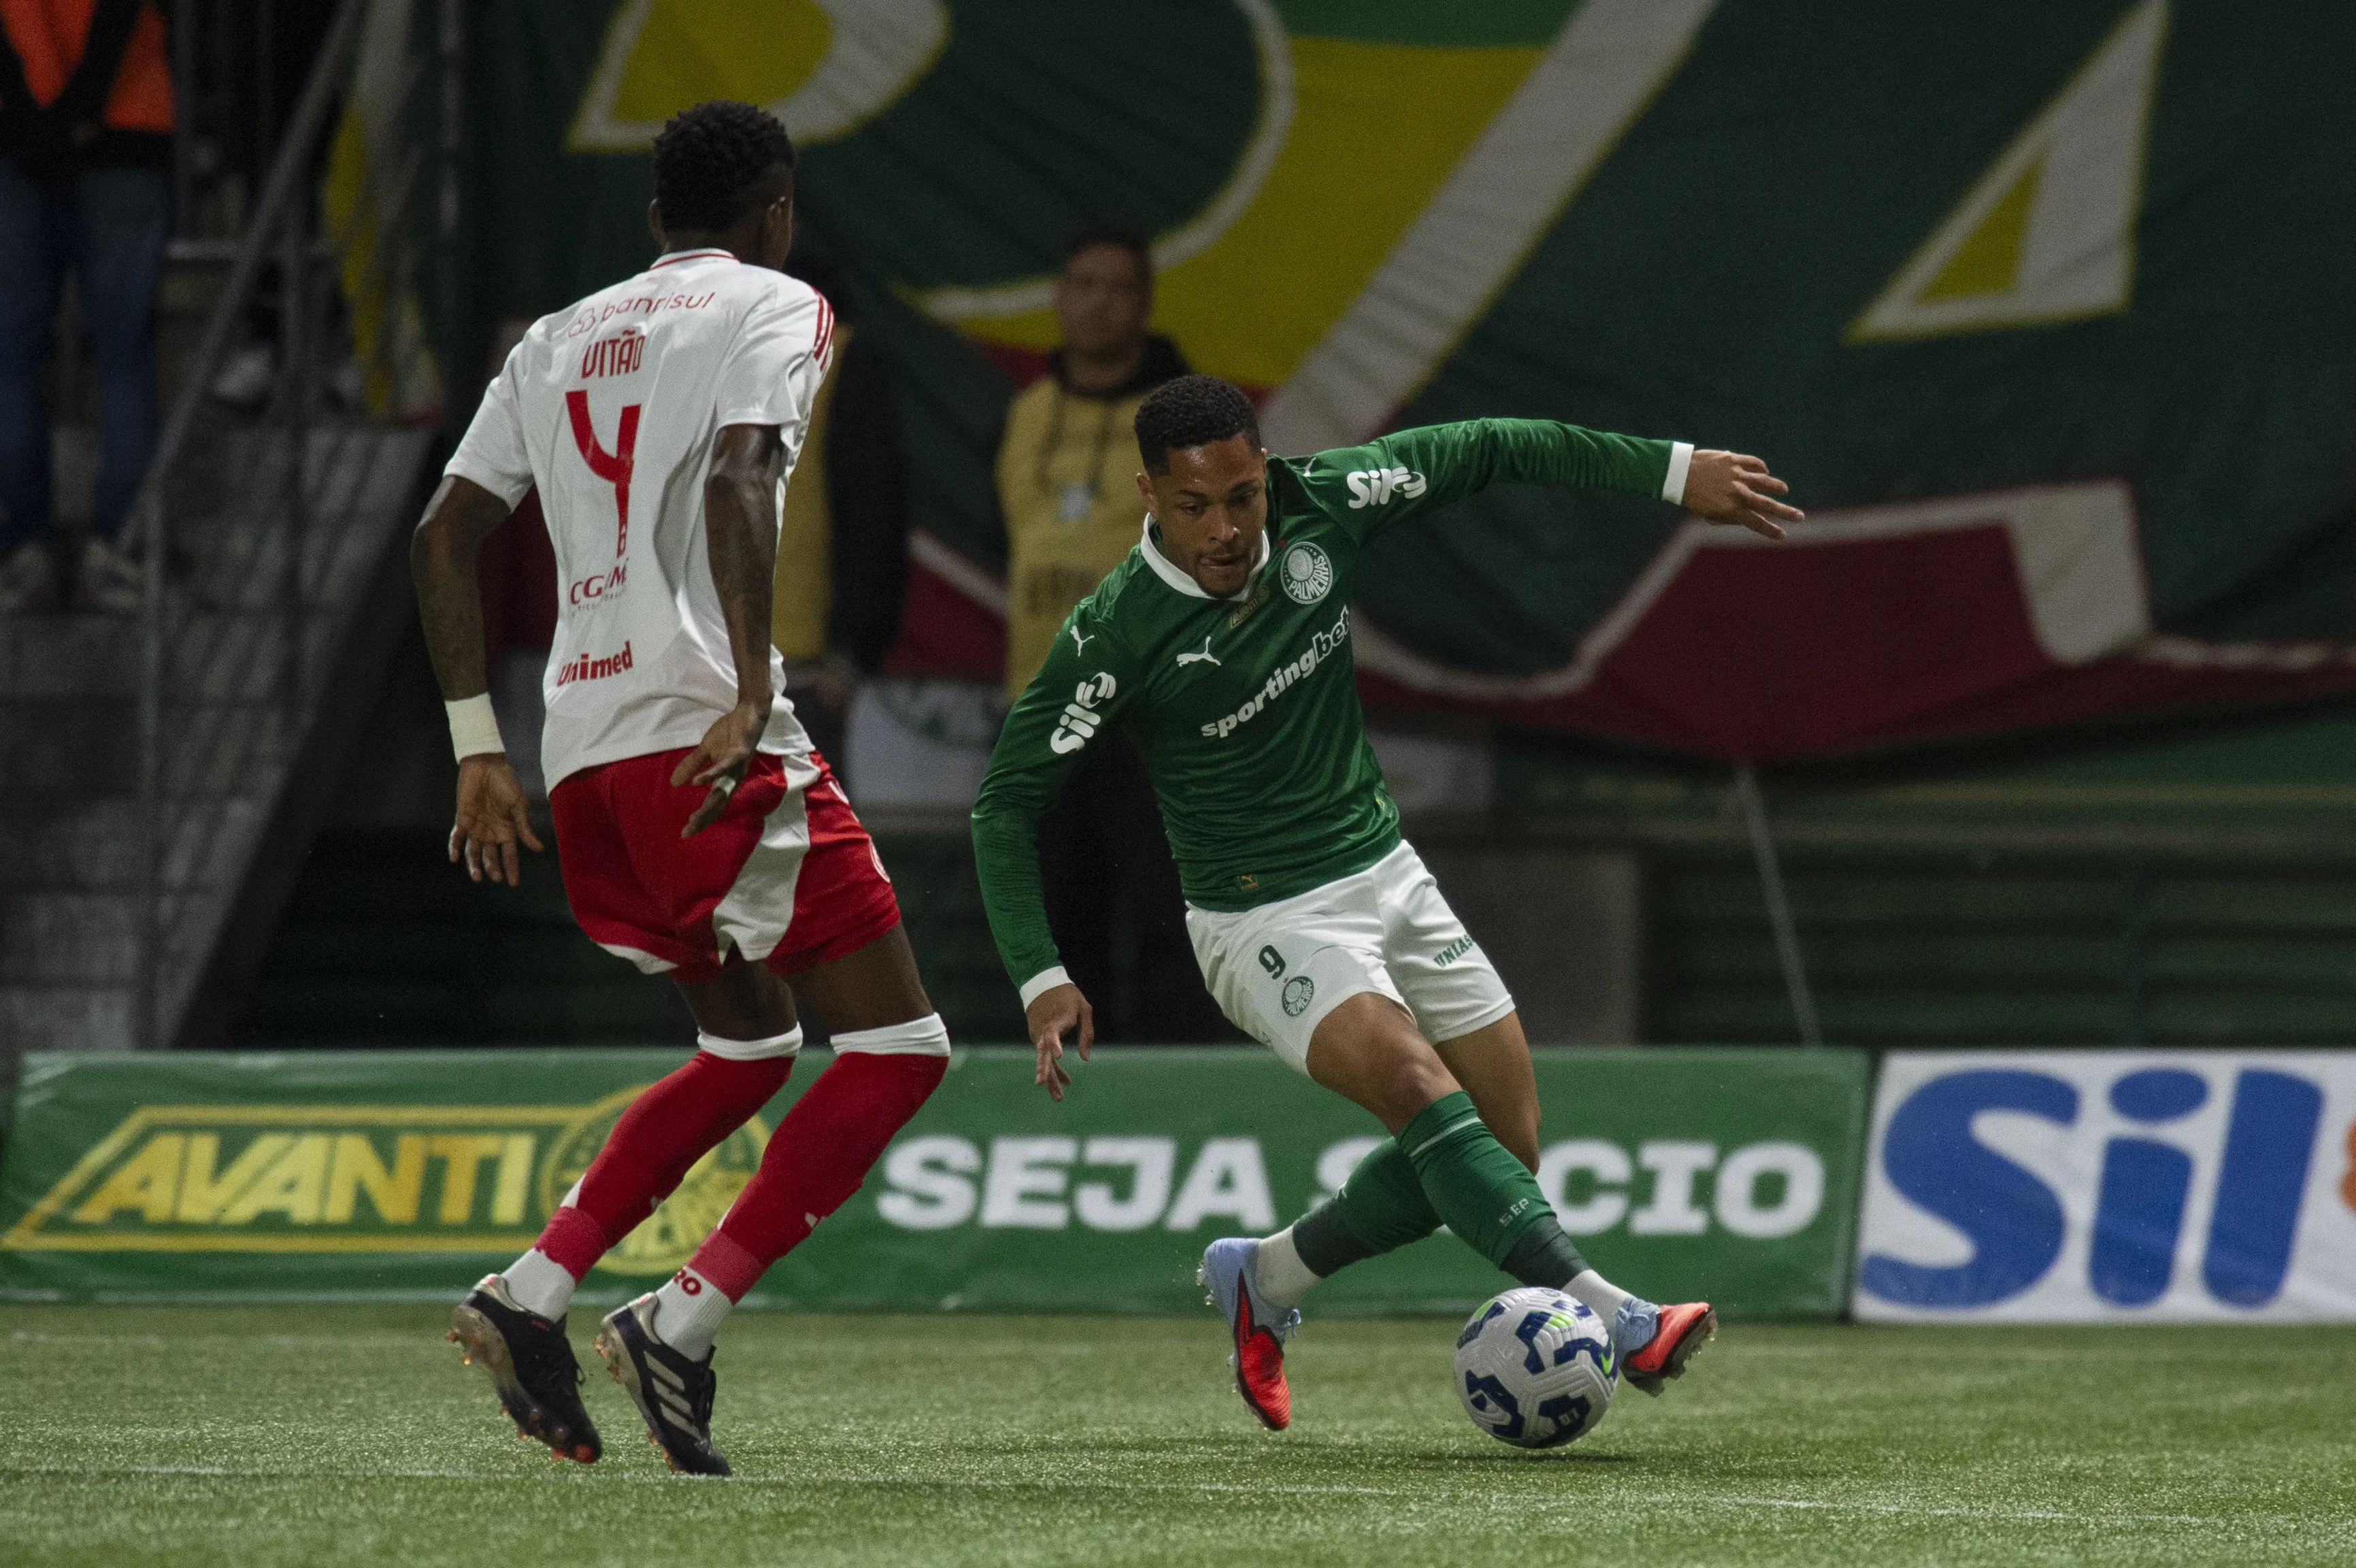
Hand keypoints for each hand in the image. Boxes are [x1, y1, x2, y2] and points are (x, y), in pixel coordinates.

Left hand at [449, 754, 544, 884]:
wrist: (486, 765)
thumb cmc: (506, 782)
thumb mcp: (519, 805)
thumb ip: (524, 828)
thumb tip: (538, 849)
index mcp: (508, 830)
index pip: (510, 854)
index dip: (512, 868)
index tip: (513, 883)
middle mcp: (492, 832)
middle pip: (491, 856)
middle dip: (493, 868)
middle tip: (495, 878)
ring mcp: (476, 827)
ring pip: (474, 852)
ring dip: (474, 865)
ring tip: (477, 877)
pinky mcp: (463, 819)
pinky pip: (457, 837)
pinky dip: (455, 847)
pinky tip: (455, 858)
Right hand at [671, 701, 766, 836]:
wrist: (748, 713)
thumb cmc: (730, 733)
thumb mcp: (706, 750)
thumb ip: (692, 765)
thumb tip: (674, 784)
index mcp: (726, 779)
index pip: (713, 804)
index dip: (701, 819)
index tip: (685, 832)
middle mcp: (734, 778)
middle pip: (718, 804)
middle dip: (704, 819)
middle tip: (688, 831)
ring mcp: (737, 766)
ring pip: (723, 791)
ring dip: (709, 804)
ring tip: (695, 817)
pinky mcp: (739, 753)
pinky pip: (724, 767)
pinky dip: (712, 775)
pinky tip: (698, 782)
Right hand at [1026, 982, 1093, 1101]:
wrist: (1041, 982)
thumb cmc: (1067, 996)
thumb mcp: (1083, 1009)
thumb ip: (1086, 1034)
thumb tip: (1086, 1060)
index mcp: (1057, 1021)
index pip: (1053, 1034)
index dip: (1055, 1044)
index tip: (1058, 1055)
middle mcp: (1044, 1031)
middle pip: (1044, 1054)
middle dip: (1049, 1073)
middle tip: (1053, 1091)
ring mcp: (1038, 1035)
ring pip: (1043, 1059)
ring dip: (1051, 1077)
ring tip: (1058, 1097)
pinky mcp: (1036, 1036)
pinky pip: (1044, 1055)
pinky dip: (1052, 1067)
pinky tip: (1063, 1080)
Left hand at [1682, 450, 1802, 539]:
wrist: (1678, 474)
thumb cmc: (1693, 497)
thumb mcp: (1709, 515)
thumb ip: (1729, 519)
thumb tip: (1749, 519)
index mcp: (1730, 510)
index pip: (1756, 523)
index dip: (1771, 530)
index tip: (1783, 535)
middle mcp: (1736, 493)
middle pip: (1767, 505)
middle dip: (1785, 512)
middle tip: (1800, 517)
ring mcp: (1735, 476)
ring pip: (1764, 481)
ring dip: (1776, 486)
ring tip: (1784, 490)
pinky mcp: (1732, 460)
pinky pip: (1753, 463)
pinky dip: (1761, 467)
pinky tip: (1765, 472)